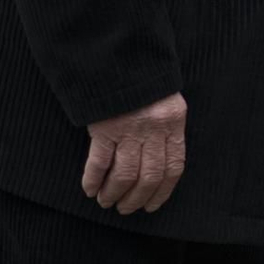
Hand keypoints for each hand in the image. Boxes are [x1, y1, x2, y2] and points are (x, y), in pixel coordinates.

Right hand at [82, 92, 187, 214]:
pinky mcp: (104, 126)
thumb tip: (159, 161)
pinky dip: (94, 178)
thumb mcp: (165, 101)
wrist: (119, 54)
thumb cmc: (142, 80)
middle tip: (126, 209)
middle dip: (137, 198)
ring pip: (125, 174)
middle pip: (150, 176)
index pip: (173, 167)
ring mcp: (129, 128)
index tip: (153, 206)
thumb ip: (165, 129)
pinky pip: (99, 161)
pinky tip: (90, 189)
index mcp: (173, 123)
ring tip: (107, 202)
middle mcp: (154, 129)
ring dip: (115, 193)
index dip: (163, 191)